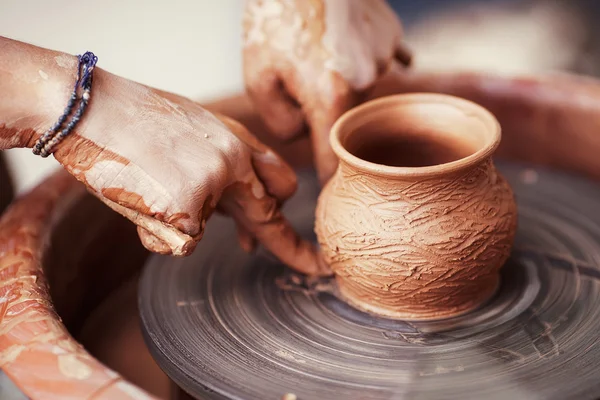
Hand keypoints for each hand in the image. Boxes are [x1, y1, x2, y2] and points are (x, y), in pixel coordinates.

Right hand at [47, 69, 327, 275]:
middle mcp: (232, 162)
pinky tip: (136, 197)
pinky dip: (154, 231)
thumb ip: (227, 174)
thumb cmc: (135, 121)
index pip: (281, 185)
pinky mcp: (185, 208)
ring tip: (146, 182)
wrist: (87, 108)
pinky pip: (176, 243)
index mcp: (236, 140)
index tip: (311, 243)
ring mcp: (210, 185)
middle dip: (289, 247)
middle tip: (315, 266)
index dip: (289, 214)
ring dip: (172, 219)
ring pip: (198, 231)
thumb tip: (248, 234)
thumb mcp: (194, 132)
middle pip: (266, 218)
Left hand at [243, 0, 410, 182]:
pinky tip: (344, 46)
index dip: (333, 184)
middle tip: (297, 75)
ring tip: (316, 50)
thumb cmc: (274, 19)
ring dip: (337, 83)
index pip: (336, 161)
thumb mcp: (258, 77)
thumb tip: (304, 133)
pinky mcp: (393, 38)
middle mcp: (366, 84)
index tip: (337, 204)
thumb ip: (282, 123)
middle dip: (321, 112)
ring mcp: (384, 59)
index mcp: (331, 98)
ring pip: (357, 93)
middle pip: (344, 123)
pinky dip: (359, 63)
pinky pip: (377, 65)